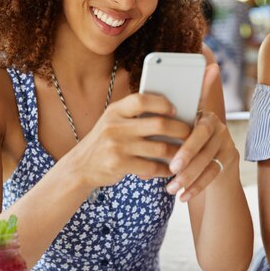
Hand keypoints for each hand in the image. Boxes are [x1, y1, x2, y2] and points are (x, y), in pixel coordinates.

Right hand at [66, 92, 191, 189]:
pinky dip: (164, 169)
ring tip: (185, 153)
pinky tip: (170, 170)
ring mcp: (117, 146)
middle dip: (180, 130)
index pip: (142, 100)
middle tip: (190, 134)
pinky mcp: (119, 165)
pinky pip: (151, 167)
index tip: (175, 109)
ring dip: (177, 152)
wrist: (79, 167)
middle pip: (158, 125)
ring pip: (159, 148)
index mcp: (115, 111)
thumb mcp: (111, 122)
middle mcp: (115, 126)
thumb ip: (133, 115)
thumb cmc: (104, 142)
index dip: (162, 103)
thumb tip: (169, 112)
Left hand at [165, 64, 238, 201]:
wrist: (211, 153)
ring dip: (189, 176)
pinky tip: (183, 196)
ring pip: (208, 159)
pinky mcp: (229, 156)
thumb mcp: (173, 139)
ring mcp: (225, 140)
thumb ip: (160, 145)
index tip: (166, 151)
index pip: (191, 122)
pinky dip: (197, 187)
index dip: (181, 139)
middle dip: (186, 156)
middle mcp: (215, 124)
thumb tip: (140, 171)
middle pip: (202, 139)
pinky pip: (213, 173)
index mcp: (197, 113)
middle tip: (171, 170)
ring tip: (171, 189)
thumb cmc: (182, 144)